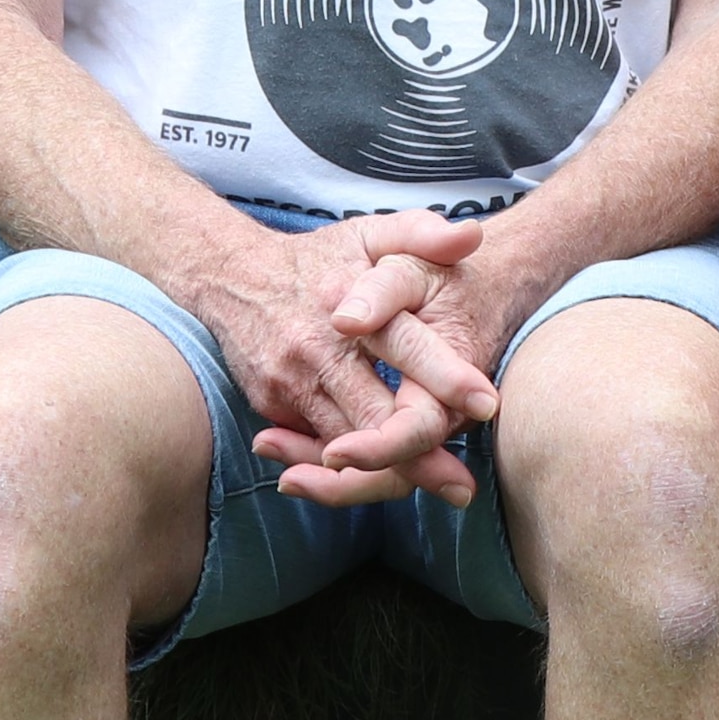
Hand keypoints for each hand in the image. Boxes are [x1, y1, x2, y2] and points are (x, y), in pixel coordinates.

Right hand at [182, 210, 492, 505]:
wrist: (232, 274)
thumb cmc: (320, 257)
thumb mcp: (370, 233)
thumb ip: (422, 232)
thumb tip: (471, 236)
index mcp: (349, 302)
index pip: (405, 347)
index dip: (446, 379)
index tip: (487, 404)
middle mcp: (318, 349)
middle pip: (376, 418)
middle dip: (422, 457)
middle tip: (464, 486)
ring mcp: (291, 383)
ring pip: (347, 447)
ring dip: (392, 473)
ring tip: (443, 487)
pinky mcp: (273, 405)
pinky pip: (317, 449)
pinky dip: (354, 469)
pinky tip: (395, 479)